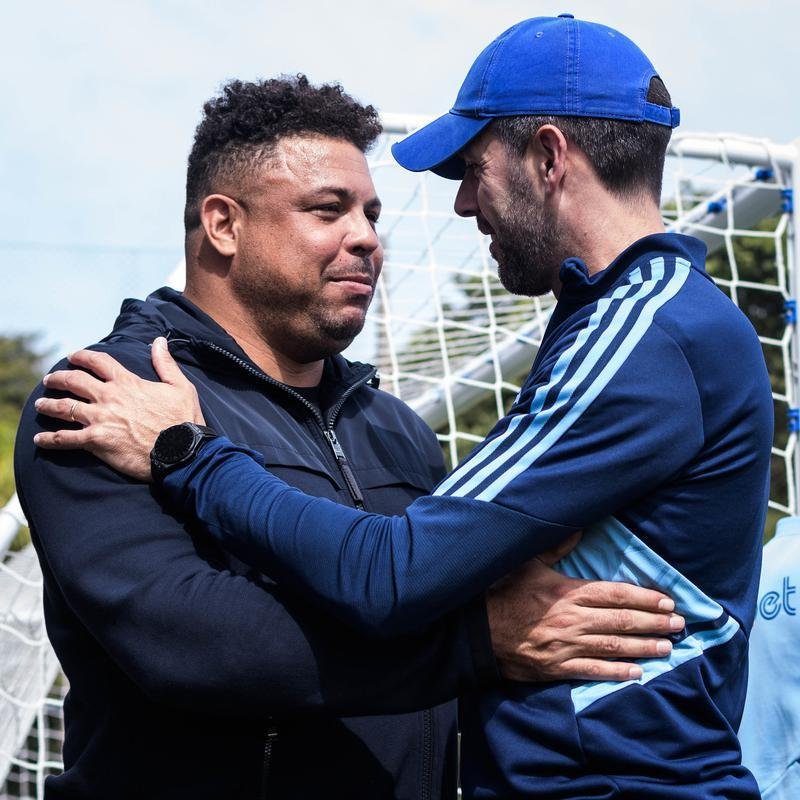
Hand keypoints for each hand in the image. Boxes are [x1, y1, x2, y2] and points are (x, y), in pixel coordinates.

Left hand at [33, 338, 204, 480]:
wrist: (181, 451)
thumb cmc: (183, 420)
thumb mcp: (180, 387)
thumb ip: (165, 363)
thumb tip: (159, 341)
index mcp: (127, 383)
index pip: (98, 362)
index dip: (83, 357)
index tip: (72, 356)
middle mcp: (109, 397)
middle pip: (74, 381)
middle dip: (58, 378)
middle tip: (50, 379)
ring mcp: (100, 419)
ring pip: (64, 407)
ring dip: (49, 404)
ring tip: (40, 404)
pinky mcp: (96, 441)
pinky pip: (65, 438)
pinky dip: (50, 439)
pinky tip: (39, 439)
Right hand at [487, 533, 683, 681]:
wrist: (477, 630)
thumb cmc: (503, 594)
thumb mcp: (527, 564)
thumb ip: (555, 547)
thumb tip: (577, 527)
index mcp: (567, 592)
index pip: (615, 594)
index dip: (644, 598)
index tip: (666, 601)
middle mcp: (572, 619)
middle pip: (621, 620)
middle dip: (653, 622)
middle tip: (679, 625)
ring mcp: (565, 645)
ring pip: (613, 646)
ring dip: (643, 647)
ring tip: (668, 648)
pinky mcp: (556, 667)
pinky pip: (592, 671)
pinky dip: (616, 673)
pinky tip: (637, 673)